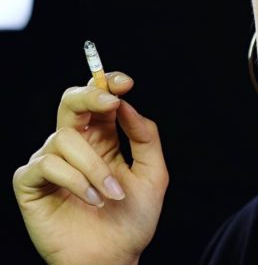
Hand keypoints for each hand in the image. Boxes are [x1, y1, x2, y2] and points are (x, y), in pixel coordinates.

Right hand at [12, 72, 168, 264]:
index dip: (107, 84)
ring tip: (112, 194)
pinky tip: (92, 199)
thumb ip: (145, 136)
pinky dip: (75, 180)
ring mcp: (51, 163)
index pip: (99, 100)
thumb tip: (127, 104)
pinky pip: (48, 164)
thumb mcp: (154, 173)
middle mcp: (75, 146)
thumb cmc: (133, 219)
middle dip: (89, 94)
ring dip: (94, 166)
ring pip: (65, 138)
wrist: (114, 258)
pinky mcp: (31, 184)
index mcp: (103, 139)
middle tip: (111, 102)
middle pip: (71, 102)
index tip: (126, 83)